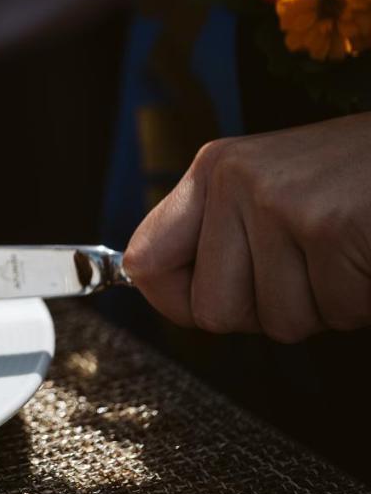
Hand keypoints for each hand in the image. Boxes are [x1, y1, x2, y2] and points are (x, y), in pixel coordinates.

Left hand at [124, 113, 370, 342]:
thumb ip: (224, 236)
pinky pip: (334, 312)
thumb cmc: (358, 181)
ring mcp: (279, 203)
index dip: (174, 301)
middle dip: (266, 312)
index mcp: (213, 171)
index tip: (201, 303)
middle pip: (212, 312)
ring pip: (277, 321)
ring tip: (345, 254)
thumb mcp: (274, 189)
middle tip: (309, 271)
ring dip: (323, 306)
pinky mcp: (329, 228)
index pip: (144, 260)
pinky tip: (369, 254)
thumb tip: (174, 299)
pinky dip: (361, 300)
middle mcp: (235, 182)